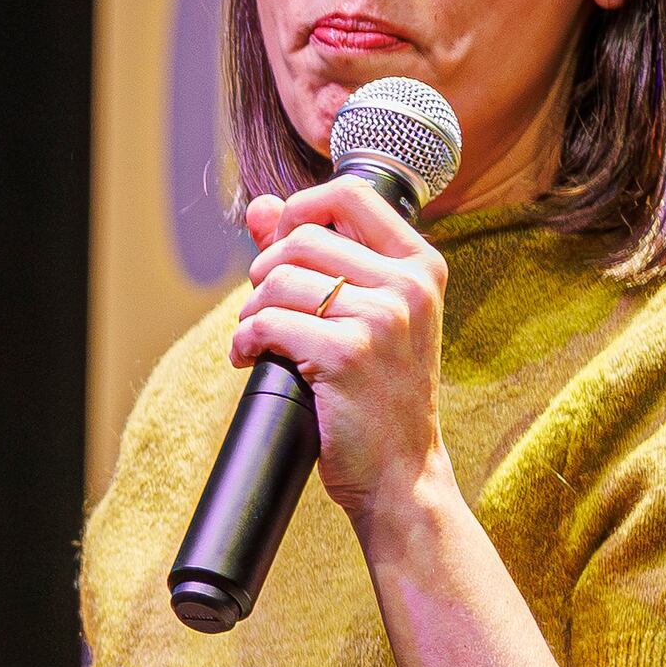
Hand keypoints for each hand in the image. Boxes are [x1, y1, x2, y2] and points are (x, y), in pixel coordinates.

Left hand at [226, 176, 449, 525]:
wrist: (402, 473)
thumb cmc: (379, 394)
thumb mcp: (368, 317)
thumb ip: (320, 257)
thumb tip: (262, 207)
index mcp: (421, 266)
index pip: (350, 194)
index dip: (299, 209)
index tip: (280, 246)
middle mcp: (408, 286)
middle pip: (301, 239)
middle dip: (264, 272)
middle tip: (262, 309)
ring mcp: (380, 320)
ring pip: (278, 281)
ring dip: (250, 311)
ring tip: (256, 339)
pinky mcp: (345, 355)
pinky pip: (267, 324)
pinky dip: (244, 341)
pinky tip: (250, 358)